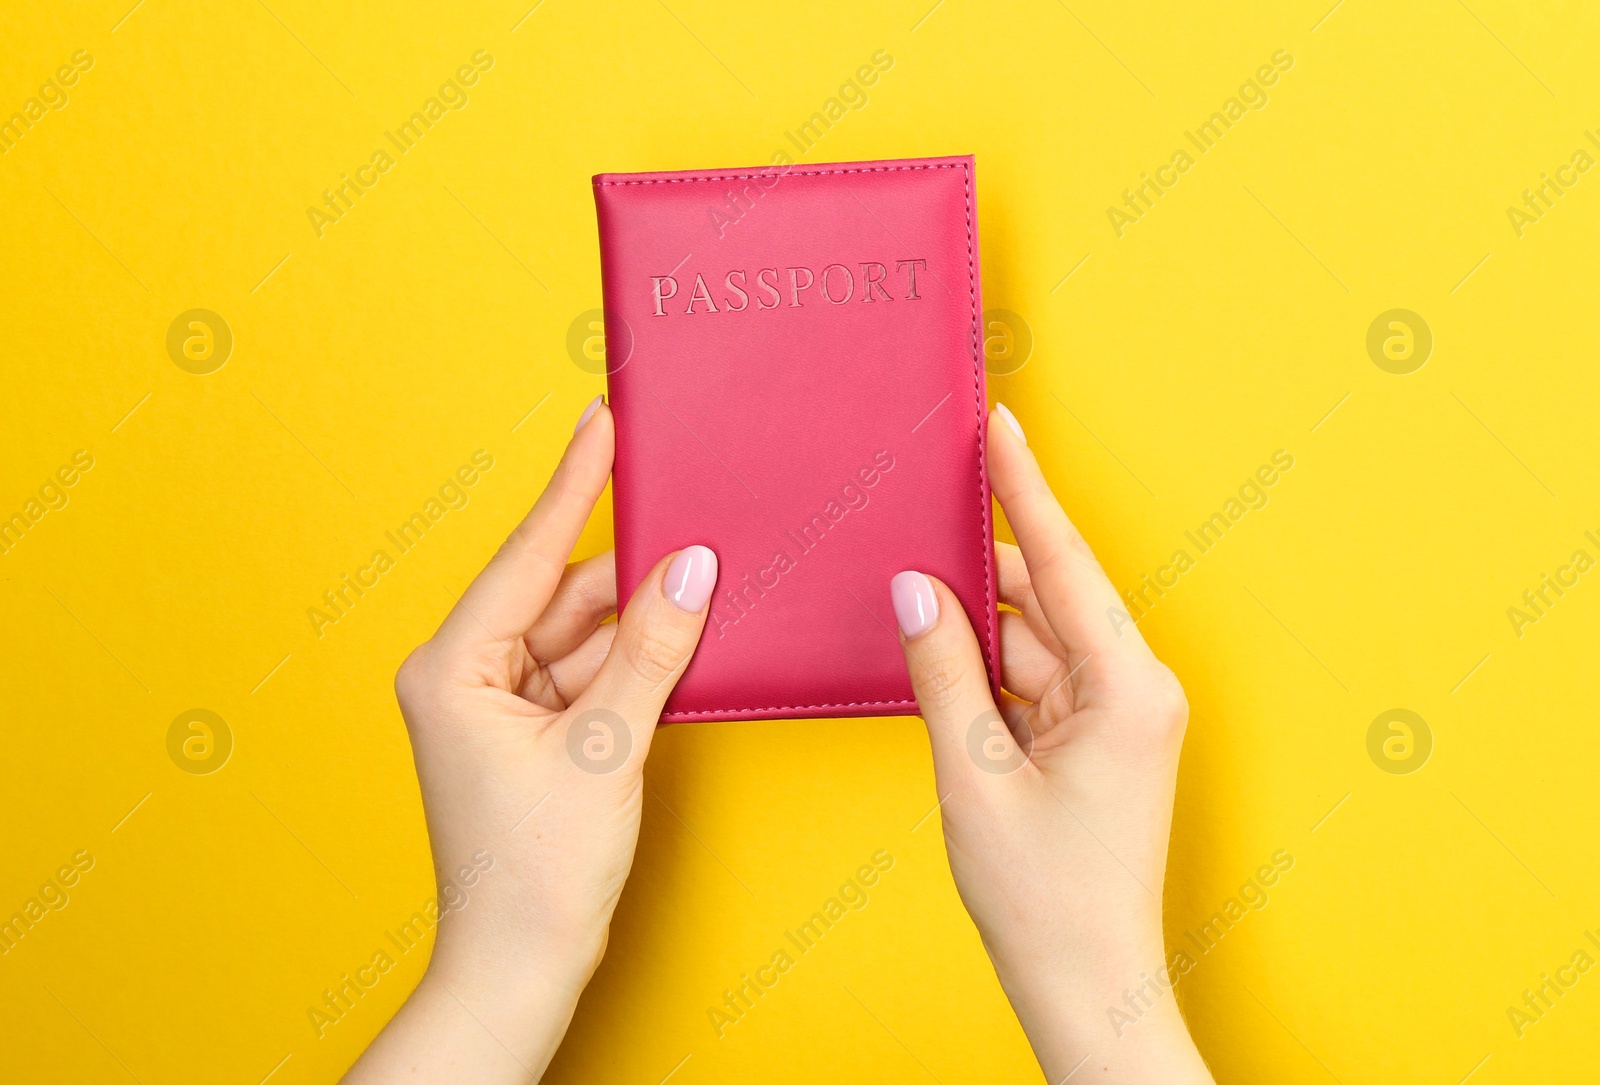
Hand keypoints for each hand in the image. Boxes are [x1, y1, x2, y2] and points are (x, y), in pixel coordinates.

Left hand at [343, 398, 717, 1082]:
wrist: (520, 966)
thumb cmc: (535, 873)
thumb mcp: (604, 749)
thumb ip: (650, 651)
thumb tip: (691, 570)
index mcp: (454, 667)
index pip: (526, 556)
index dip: (572, 487)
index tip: (599, 424)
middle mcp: (467, 675)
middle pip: (562, 593)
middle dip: (630, 569)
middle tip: (693, 518)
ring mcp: (498, 705)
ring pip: (582, 633)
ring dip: (639, 619)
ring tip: (705, 581)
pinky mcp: (530, 732)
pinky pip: (589, 671)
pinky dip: (633, 660)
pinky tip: (682, 637)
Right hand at [888, 405, 1212, 1082]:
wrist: (1086, 986)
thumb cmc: (1046, 900)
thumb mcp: (976, 777)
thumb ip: (944, 673)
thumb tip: (918, 591)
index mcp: (1127, 689)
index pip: (1063, 564)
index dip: (1026, 490)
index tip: (1004, 427)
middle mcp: (1134, 691)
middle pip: (1048, 596)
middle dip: (984, 561)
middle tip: (928, 504)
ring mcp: (1117, 717)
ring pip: (1036, 638)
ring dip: (980, 621)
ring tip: (917, 585)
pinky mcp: (1095, 741)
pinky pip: (1035, 678)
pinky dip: (989, 666)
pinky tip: (942, 649)